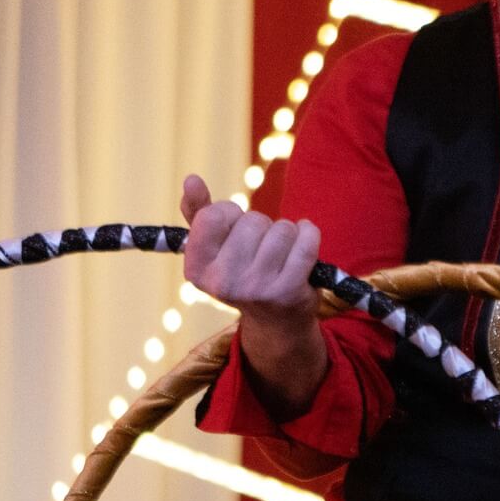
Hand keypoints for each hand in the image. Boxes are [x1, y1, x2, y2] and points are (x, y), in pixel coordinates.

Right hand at [180, 174, 320, 333]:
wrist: (275, 321)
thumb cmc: (243, 273)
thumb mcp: (215, 248)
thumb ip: (198, 213)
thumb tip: (190, 179)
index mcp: (197, 270)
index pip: (213, 215)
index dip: (230, 214)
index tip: (234, 231)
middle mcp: (222, 283)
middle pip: (252, 220)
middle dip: (262, 227)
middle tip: (260, 251)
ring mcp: (256, 288)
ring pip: (281, 228)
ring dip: (286, 233)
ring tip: (280, 255)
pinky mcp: (289, 291)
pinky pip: (306, 240)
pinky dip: (309, 234)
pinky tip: (303, 245)